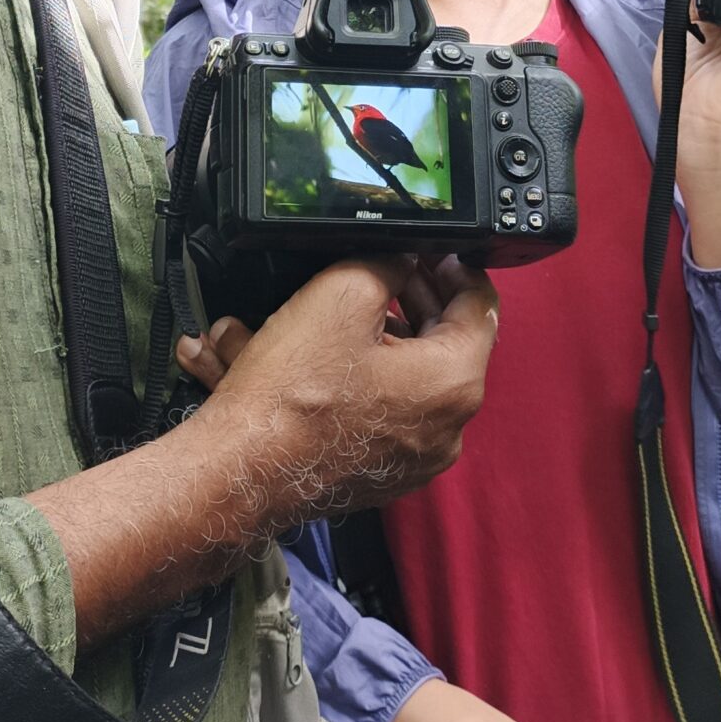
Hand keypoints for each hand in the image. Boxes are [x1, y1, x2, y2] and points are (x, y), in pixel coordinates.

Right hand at [31, 257, 492, 650]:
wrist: (240, 473)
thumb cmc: (293, 389)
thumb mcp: (343, 294)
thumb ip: (390, 263)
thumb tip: (406, 257)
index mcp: (454, 382)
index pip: (480, 304)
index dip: (454, 266)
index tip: (426, 248)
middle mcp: (448, 428)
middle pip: (443, 341)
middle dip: (410, 298)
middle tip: (381, 268)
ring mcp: (415, 457)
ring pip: (405, 377)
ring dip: (374, 337)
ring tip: (327, 309)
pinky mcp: (380, 473)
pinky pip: (379, 411)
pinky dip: (355, 379)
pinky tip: (317, 354)